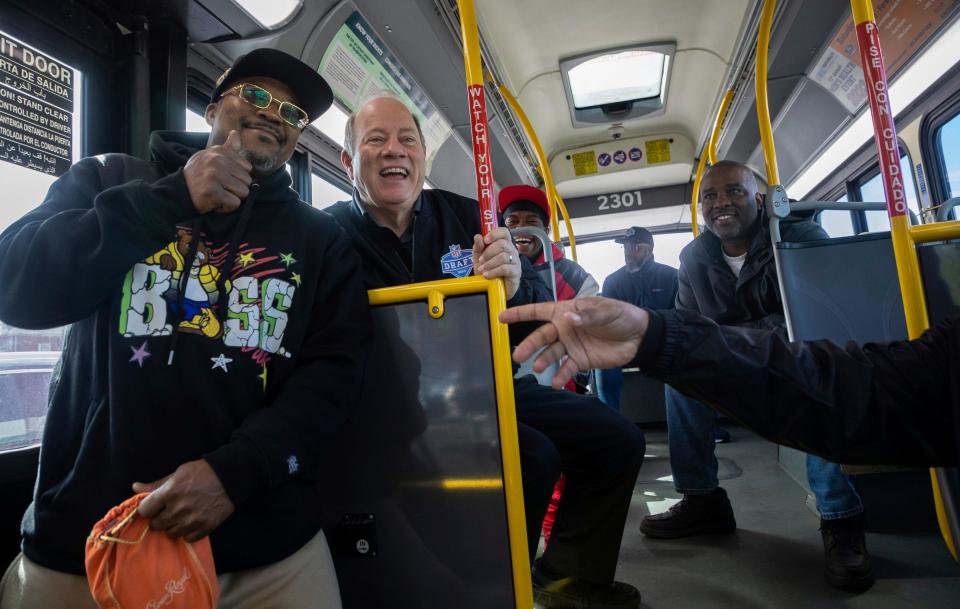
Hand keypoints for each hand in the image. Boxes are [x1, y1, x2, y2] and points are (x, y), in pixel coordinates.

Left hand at [133, 459, 234, 541]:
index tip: (154, 505)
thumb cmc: (203, 472)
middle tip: (169, 510)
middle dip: (159, 518)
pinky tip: (192, 522)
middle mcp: (179, 509)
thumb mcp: (178, 473)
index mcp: (170, 492)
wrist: (232, 477)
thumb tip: (134, 487)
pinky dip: (187, 532)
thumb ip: (156, 484)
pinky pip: (187, 538)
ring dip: (173, 526)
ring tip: (181, 515)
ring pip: (171, 533)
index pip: (145, 510)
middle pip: (156, 524)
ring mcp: (192, 520)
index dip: (148, 508)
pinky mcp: (205, 528)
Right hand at [183, 130, 252, 213]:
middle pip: (247, 181)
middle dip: (236, 188)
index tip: (223, 178)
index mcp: (219, 151)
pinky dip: (227, 207)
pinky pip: (235, 203)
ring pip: (243, 192)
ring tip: (217, 194)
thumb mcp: (210, 156)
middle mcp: (217, 161)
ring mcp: (214, 175)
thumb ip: (227, 148)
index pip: (247, 167)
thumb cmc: (198, 175)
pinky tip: (215, 201)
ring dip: (232, 198)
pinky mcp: (212, 191)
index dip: (237, 176)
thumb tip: (235, 133)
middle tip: (220, 188)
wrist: (178, 192)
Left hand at [473, 228, 521, 298]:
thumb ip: (478, 247)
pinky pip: (505, 268)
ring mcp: (515, 262)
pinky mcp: (516, 273)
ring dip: (489, 263)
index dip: (494, 234)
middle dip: (488, 252)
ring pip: (504, 256)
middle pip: (503, 244)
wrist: (494, 289)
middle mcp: (512, 251)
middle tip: (480, 261)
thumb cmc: (488, 272)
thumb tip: (478, 236)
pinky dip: (494, 271)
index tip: (485, 240)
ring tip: (482, 270)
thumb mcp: (480, 259)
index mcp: (504, 244)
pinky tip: (487, 275)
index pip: (504, 232)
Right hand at [498, 297, 649, 389]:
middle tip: (517, 356)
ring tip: (538, 368)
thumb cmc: (621, 316)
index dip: (520, 314)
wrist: (639, 336)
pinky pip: (566, 369)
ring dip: (543, 361)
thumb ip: (587, 316)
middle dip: (529, 345)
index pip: (539, 311)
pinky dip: (560, 376)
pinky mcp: (580, 361)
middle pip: (541, 337)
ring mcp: (571, 346)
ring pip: (551, 354)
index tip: (501, 317)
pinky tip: (556, 383)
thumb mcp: (606, 311)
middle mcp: (564, 329)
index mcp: (567, 311)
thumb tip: (568, 319)